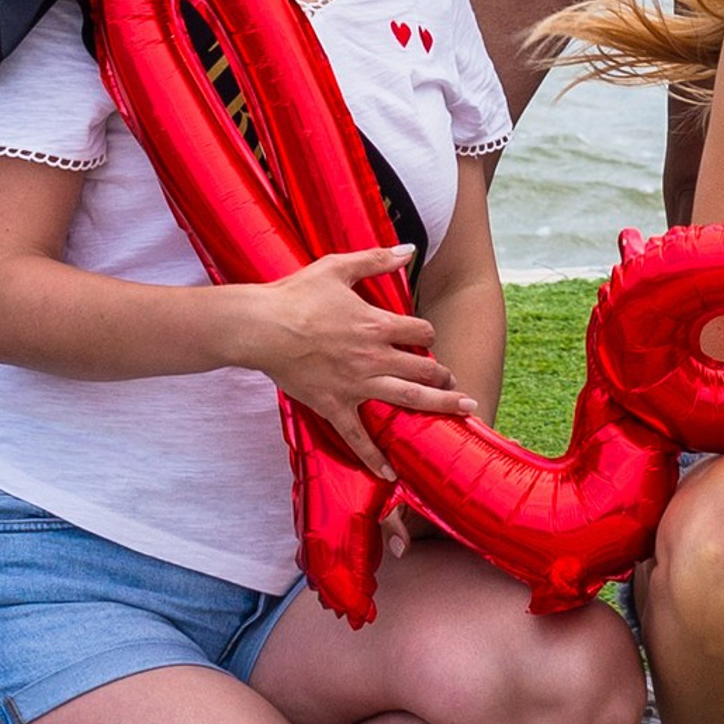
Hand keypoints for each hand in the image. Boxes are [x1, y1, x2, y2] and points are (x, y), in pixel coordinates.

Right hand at [229, 248, 474, 469]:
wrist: (262, 327)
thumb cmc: (298, 295)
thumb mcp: (338, 267)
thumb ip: (376, 259)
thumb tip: (408, 248)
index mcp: (376, 324)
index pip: (420, 331)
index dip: (427, 333)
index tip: (425, 336)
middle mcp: (373, 357)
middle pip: (423, 369)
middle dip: (444, 376)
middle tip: (457, 385)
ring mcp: (355, 385)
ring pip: (406, 400)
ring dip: (437, 406)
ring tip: (461, 412)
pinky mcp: (334, 405)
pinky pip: (358, 437)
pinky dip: (375, 457)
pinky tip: (391, 474)